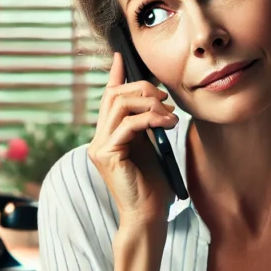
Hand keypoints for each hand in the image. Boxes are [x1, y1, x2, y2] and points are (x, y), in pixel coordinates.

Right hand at [87, 52, 178, 231]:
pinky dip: (151, 119)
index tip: (121, 57)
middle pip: (114, 95)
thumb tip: (156, 99)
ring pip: (119, 105)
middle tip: (166, 99)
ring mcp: (100, 147)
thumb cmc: (153, 184)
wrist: (149, 214)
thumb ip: (147, 124)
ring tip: (170, 115)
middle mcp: (99, 139)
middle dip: (142, 89)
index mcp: (109, 135)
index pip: (108, 97)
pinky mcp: (107, 155)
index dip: (115, 75)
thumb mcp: (151, 145)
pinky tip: (168, 125)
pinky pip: (128, 124)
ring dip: (149, 104)